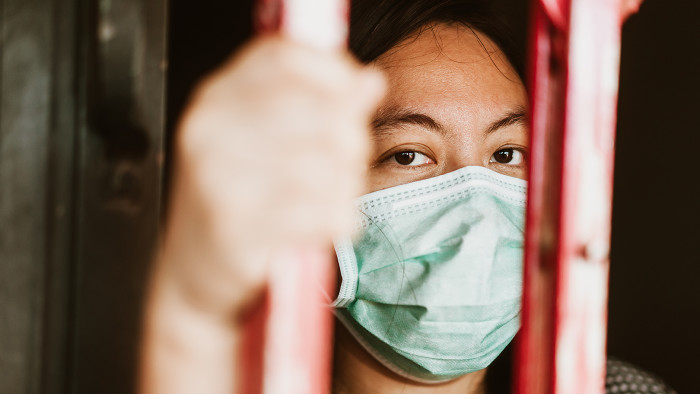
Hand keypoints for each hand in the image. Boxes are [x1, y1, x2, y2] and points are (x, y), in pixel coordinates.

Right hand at [158, 36, 385, 317]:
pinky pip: (321, 214)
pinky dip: (338, 221)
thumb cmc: (239, 200)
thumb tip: (370, 80)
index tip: (356, 93)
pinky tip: (325, 225)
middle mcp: (210, 131)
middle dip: (352, 142)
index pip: (285, 57)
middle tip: (348, 164)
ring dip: (347, 189)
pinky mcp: (235, 231)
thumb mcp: (267, 141)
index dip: (335, 72)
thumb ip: (320, 104)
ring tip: (333, 200)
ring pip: (328, 168)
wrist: (193, 273)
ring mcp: (217, 182)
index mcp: (216, 98)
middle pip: (320, 113)